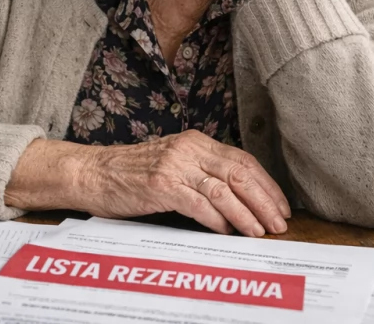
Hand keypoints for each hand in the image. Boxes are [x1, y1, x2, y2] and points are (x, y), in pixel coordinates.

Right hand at [80, 130, 290, 235]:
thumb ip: (202, 173)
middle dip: (264, 201)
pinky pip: (198, 203)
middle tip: (279, 224)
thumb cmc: (131, 174)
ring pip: (223, 190)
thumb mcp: (173, 163)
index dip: (267, 185)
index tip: (281, 206)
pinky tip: (226, 231)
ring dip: (246, 214)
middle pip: (239, 174)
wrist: (92, 173)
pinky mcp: (160, 185)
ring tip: (258, 232)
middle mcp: (188, 149)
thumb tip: (239, 198)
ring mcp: (174, 166)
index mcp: (196, 142)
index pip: (243, 160)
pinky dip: (216, 220)